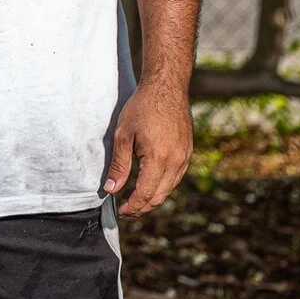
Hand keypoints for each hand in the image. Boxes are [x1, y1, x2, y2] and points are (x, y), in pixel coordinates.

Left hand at [103, 79, 192, 217]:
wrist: (167, 87)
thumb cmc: (142, 107)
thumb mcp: (123, 135)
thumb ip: (119, 165)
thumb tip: (111, 190)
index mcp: (158, 158)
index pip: (144, 194)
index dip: (131, 207)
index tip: (120, 211)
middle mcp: (176, 161)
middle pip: (158, 197)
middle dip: (141, 207)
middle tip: (125, 210)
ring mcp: (185, 157)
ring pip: (169, 189)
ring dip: (152, 198)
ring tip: (134, 199)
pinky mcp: (188, 152)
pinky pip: (176, 177)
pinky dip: (163, 186)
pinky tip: (150, 183)